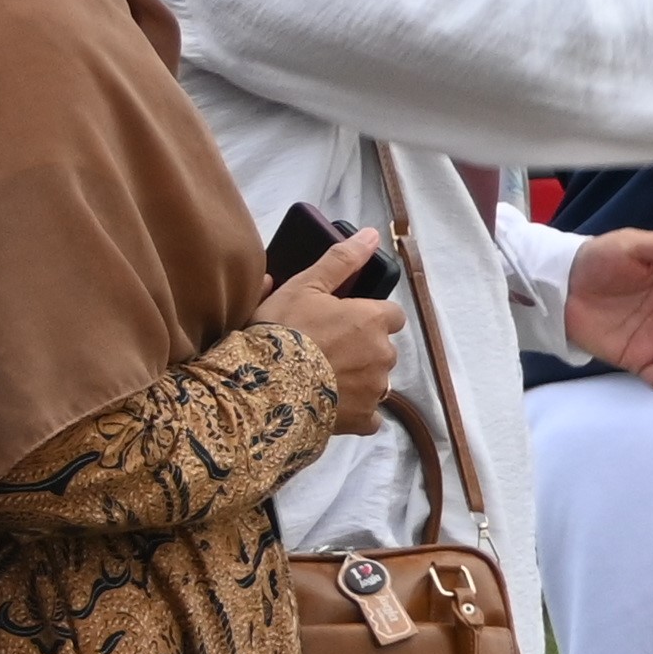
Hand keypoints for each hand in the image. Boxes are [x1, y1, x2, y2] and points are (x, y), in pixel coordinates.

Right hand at [255, 230, 400, 435]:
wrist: (261, 386)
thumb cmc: (281, 331)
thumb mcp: (305, 286)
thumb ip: (342, 260)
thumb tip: (372, 234)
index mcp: (375, 320)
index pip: (391, 315)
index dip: (369, 317)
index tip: (345, 321)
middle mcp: (384, 355)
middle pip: (382, 349)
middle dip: (362, 349)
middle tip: (324, 351)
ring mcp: (375, 390)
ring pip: (376, 381)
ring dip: (359, 380)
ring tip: (322, 379)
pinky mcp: (363, 419)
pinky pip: (370, 417)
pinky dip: (357, 413)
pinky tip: (333, 407)